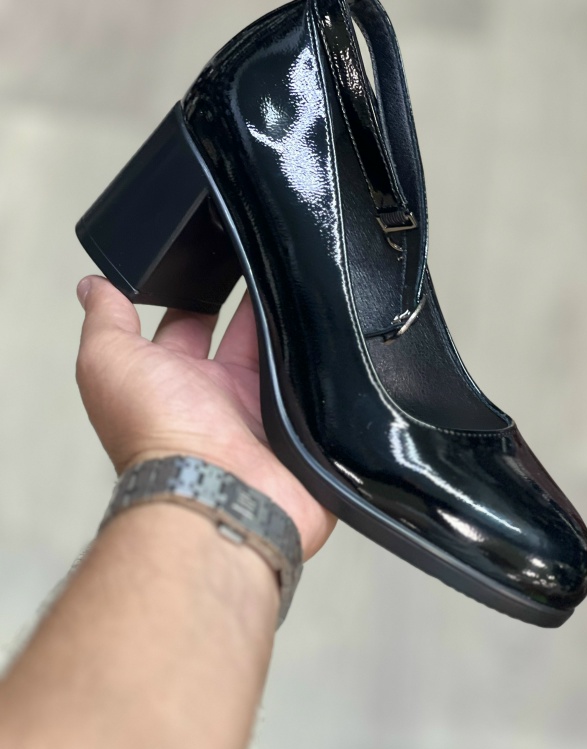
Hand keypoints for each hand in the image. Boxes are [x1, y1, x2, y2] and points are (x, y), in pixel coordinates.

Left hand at [76, 275, 335, 558]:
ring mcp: (259, 412)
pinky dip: (320, 363)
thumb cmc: (158, 434)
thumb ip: (105, 322)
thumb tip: (93, 286)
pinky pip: (313, 387)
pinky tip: (332, 332)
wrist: (217, 492)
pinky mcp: (296, 428)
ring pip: (280, 356)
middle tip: (270, 264)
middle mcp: (216, 395)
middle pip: (240, 335)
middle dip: (252, 302)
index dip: (198, 290)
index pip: (188, 322)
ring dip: (288, 326)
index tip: (213, 255)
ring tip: (305, 284)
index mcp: (172, 377)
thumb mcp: (110, 363)